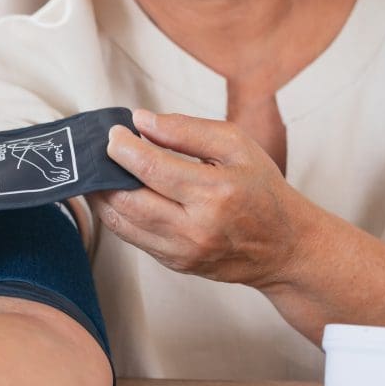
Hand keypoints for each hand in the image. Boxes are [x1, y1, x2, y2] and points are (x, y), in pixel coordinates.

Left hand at [91, 109, 317, 288]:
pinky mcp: (176, 263)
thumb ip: (188, 130)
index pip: (152, 167)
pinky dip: (117, 215)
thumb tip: (142, 121)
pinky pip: (133, 238)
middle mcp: (196, 227)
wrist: (284, 247)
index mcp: (215, 192)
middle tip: (100, 153)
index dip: (123, 147)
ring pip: (123, 223)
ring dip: (103, 196)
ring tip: (100, 173)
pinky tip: (116, 196)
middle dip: (105, 173)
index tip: (114, 133)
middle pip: (129, 199)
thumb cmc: (263, 191)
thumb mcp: (238, 147)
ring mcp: (183, 251)